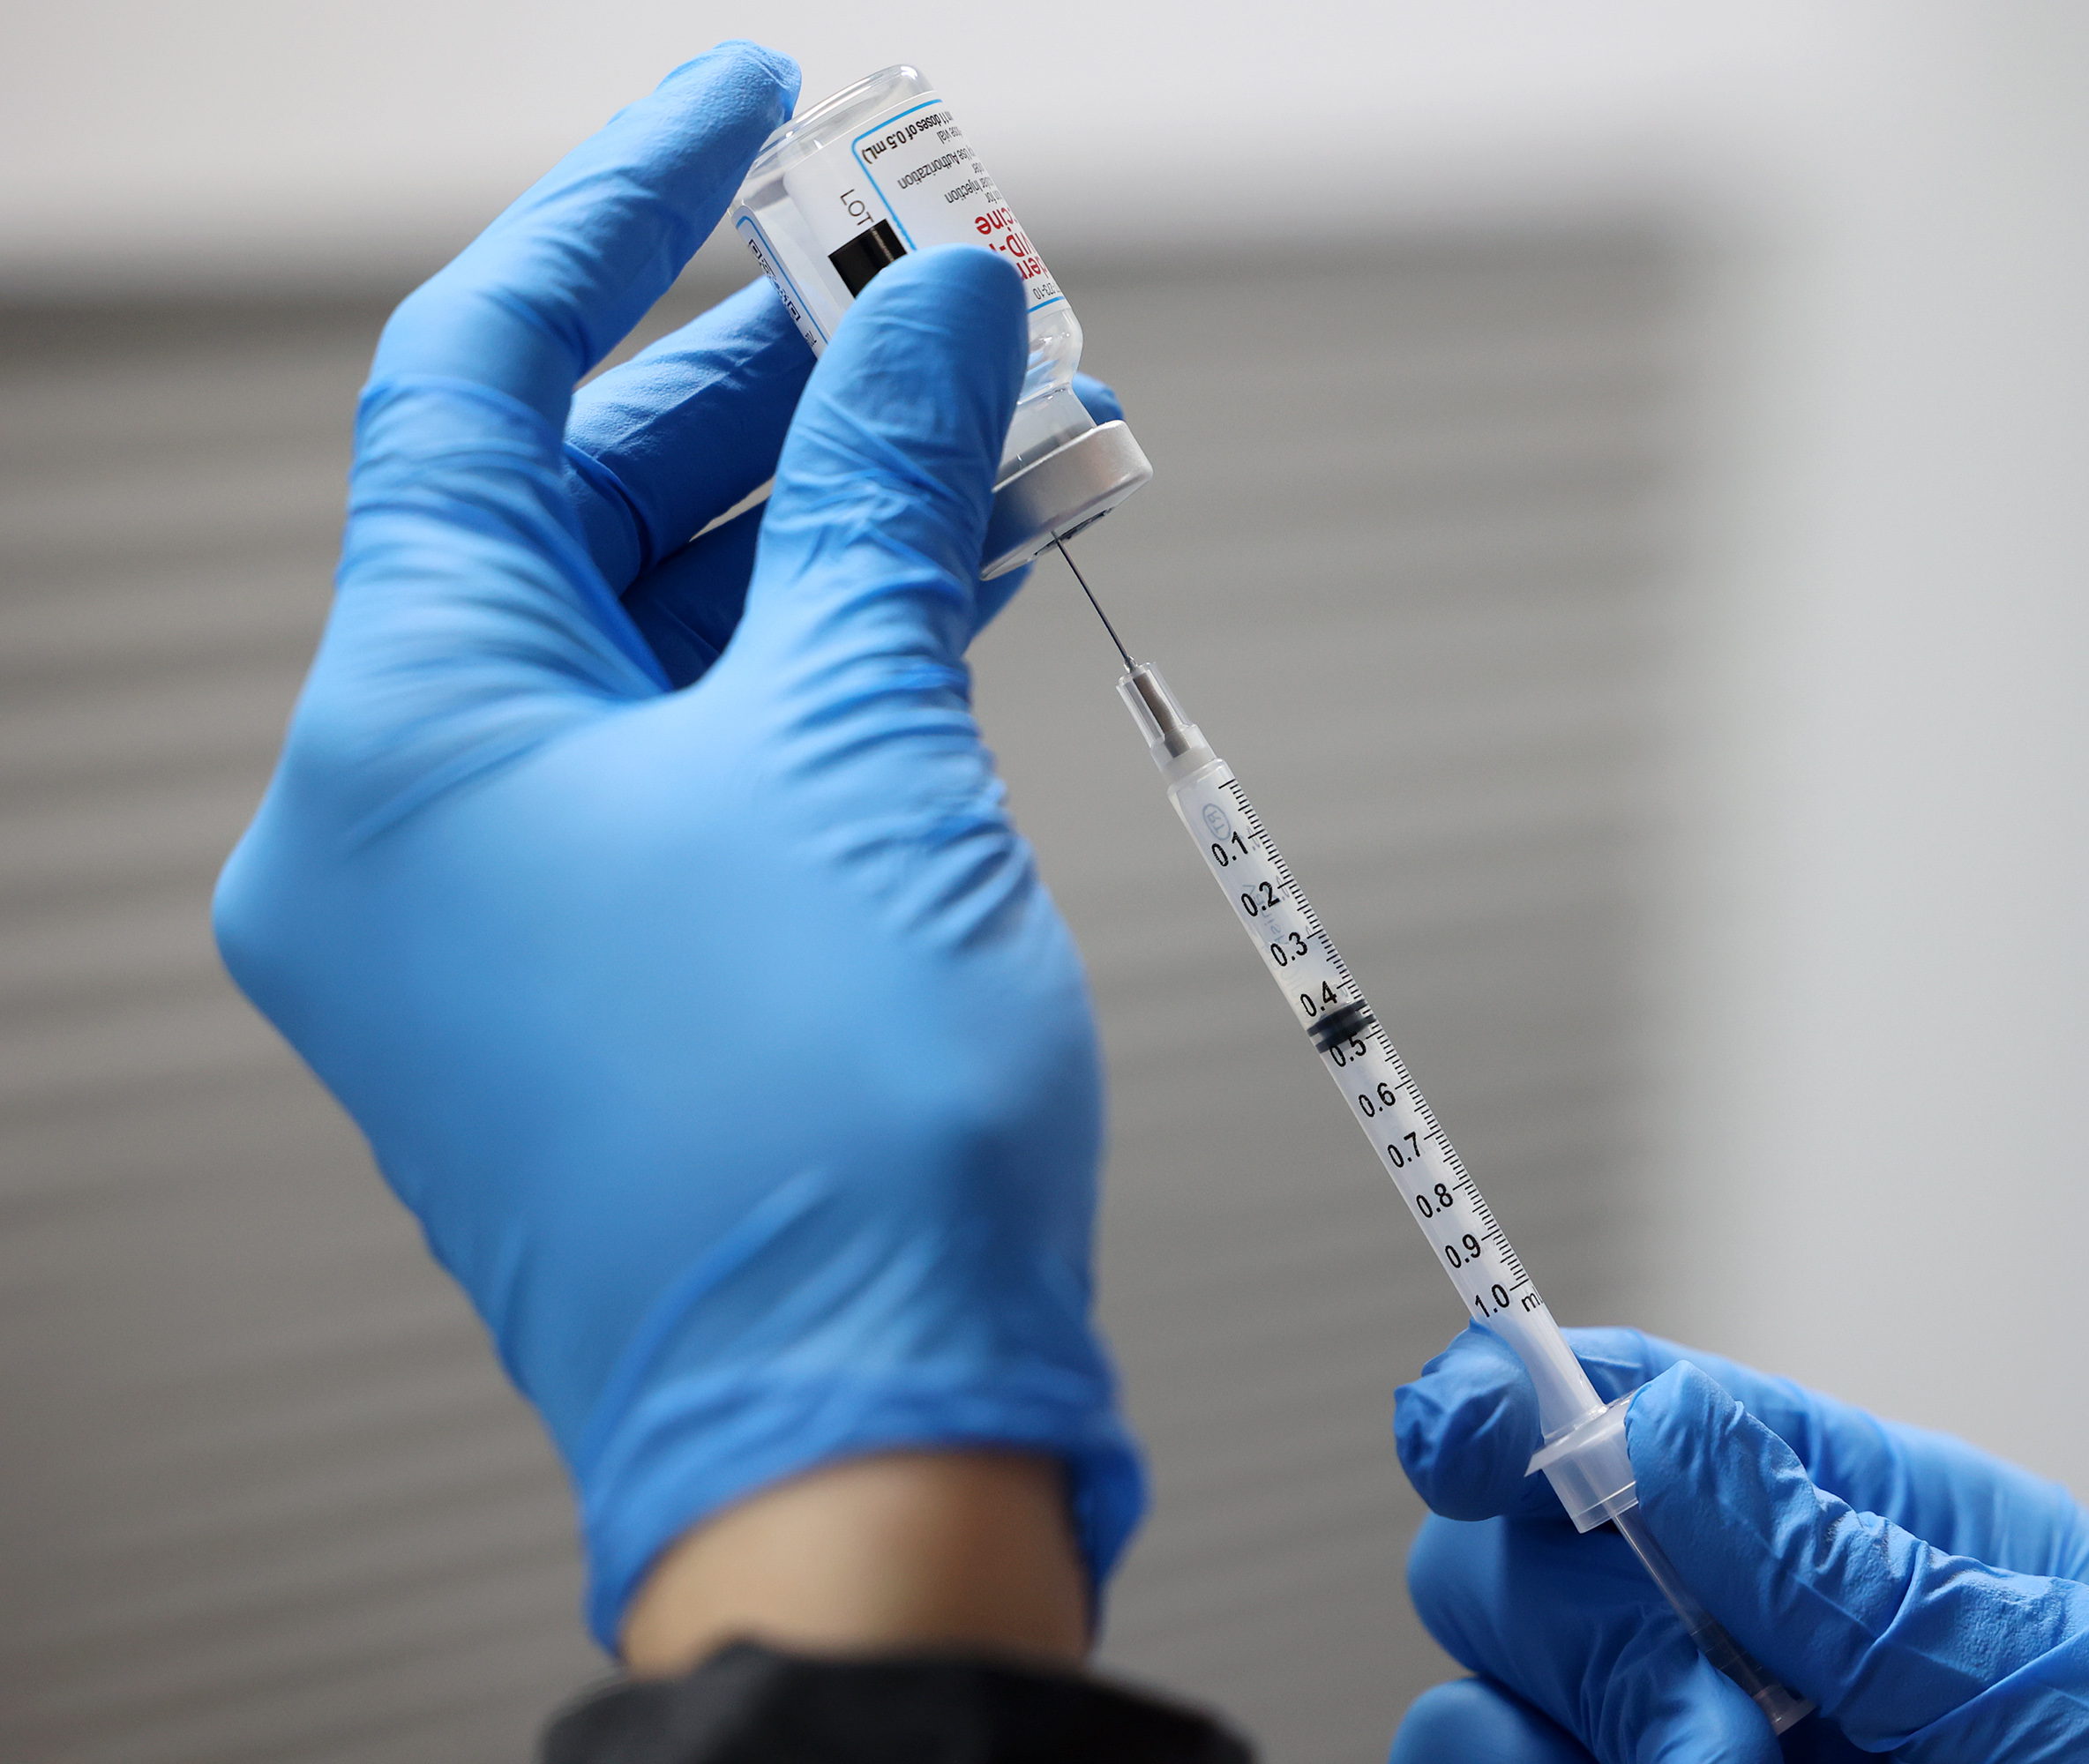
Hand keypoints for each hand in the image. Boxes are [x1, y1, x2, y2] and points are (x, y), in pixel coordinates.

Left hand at [212, 42, 1143, 1650]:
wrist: (868, 1441)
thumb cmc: (820, 1154)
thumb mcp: (867, 752)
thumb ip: (893, 505)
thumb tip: (943, 326)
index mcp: (400, 743)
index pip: (479, 383)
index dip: (624, 212)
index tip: (750, 110)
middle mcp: (418, 823)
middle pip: (591, 503)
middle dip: (786, 375)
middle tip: (945, 276)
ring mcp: (521, 911)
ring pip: (674, 632)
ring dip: (843, 519)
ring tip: (1007, 418)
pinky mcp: (633, 977)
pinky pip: (718, 752)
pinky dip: (838, 655)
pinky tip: (969, 574)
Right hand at [1387, 1327, 2088, 1762]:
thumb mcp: (2046, 1662)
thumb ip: (1833, 1556)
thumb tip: (1651, 1418)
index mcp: (1852, 1529)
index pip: (1639, 1405)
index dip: (1519, 1388)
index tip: (1461, 1429)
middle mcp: (1740, 1639)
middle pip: (1517, 1550)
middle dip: (1583, 1625)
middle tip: (1718, 1729)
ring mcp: (1682, 1756)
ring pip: (1476, 1698)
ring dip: (1573, 1737)